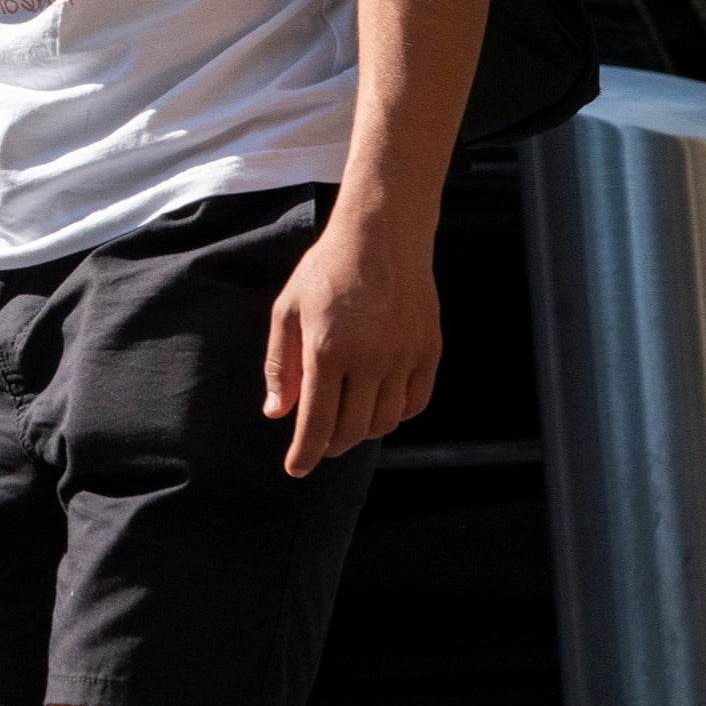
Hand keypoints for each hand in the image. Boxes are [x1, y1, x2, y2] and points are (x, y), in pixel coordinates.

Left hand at [264, 211, 439, 476]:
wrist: (381, 236)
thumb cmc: (326, 271)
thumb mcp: (288, 310)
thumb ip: (280, 364)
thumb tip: (276, 413)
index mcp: (328, 349)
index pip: (316, 422)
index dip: (305, 453)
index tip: (295, 469)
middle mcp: (369, 359)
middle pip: (351, 429)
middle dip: (329, 445)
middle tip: (318, 443)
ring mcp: (403, 357)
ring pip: (383, 422)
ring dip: (361, 431)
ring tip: (345, 421)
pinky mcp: (428, 351)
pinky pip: (413, 403)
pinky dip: (394, 414)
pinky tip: (377, 404)